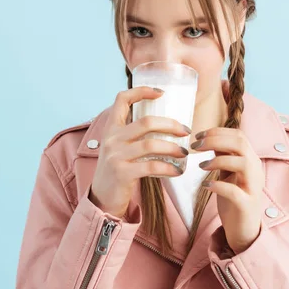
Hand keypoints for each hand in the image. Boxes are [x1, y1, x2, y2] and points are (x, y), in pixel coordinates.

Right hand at [89, 86, 191, 217]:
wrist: (102, 197)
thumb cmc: (118, 169)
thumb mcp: (119, 146)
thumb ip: (133, 134)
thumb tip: (166, 124)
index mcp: (111, 128)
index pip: (121, 100)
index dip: (141, 91)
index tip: (161, 93)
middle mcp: (111, 139)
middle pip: (146, 122)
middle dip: (171, 124)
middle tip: (186, 131)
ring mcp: (115, 156)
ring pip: (151, 144)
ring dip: (173, 148)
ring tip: (183, 152)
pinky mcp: (122, 173)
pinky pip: (151, 167)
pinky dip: (168, 168)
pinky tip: (177, 170)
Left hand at [191, 128, 264, 253]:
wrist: (244, 230)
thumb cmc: (234, 200)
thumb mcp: (228, 173)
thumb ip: (223, 156)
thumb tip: (208, 138)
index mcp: (251, 160)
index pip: (239, 136)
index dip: (218, 132)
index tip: (198, 136)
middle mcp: (256, 171)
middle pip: (241, 144)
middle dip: (216, 140)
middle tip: (196, 146)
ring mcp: (253, 188)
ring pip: (243, 163)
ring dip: (218, 160)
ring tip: (201, 166)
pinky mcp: (246, 205)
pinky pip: (235, 191)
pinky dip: (218, 185)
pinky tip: (205, 186)